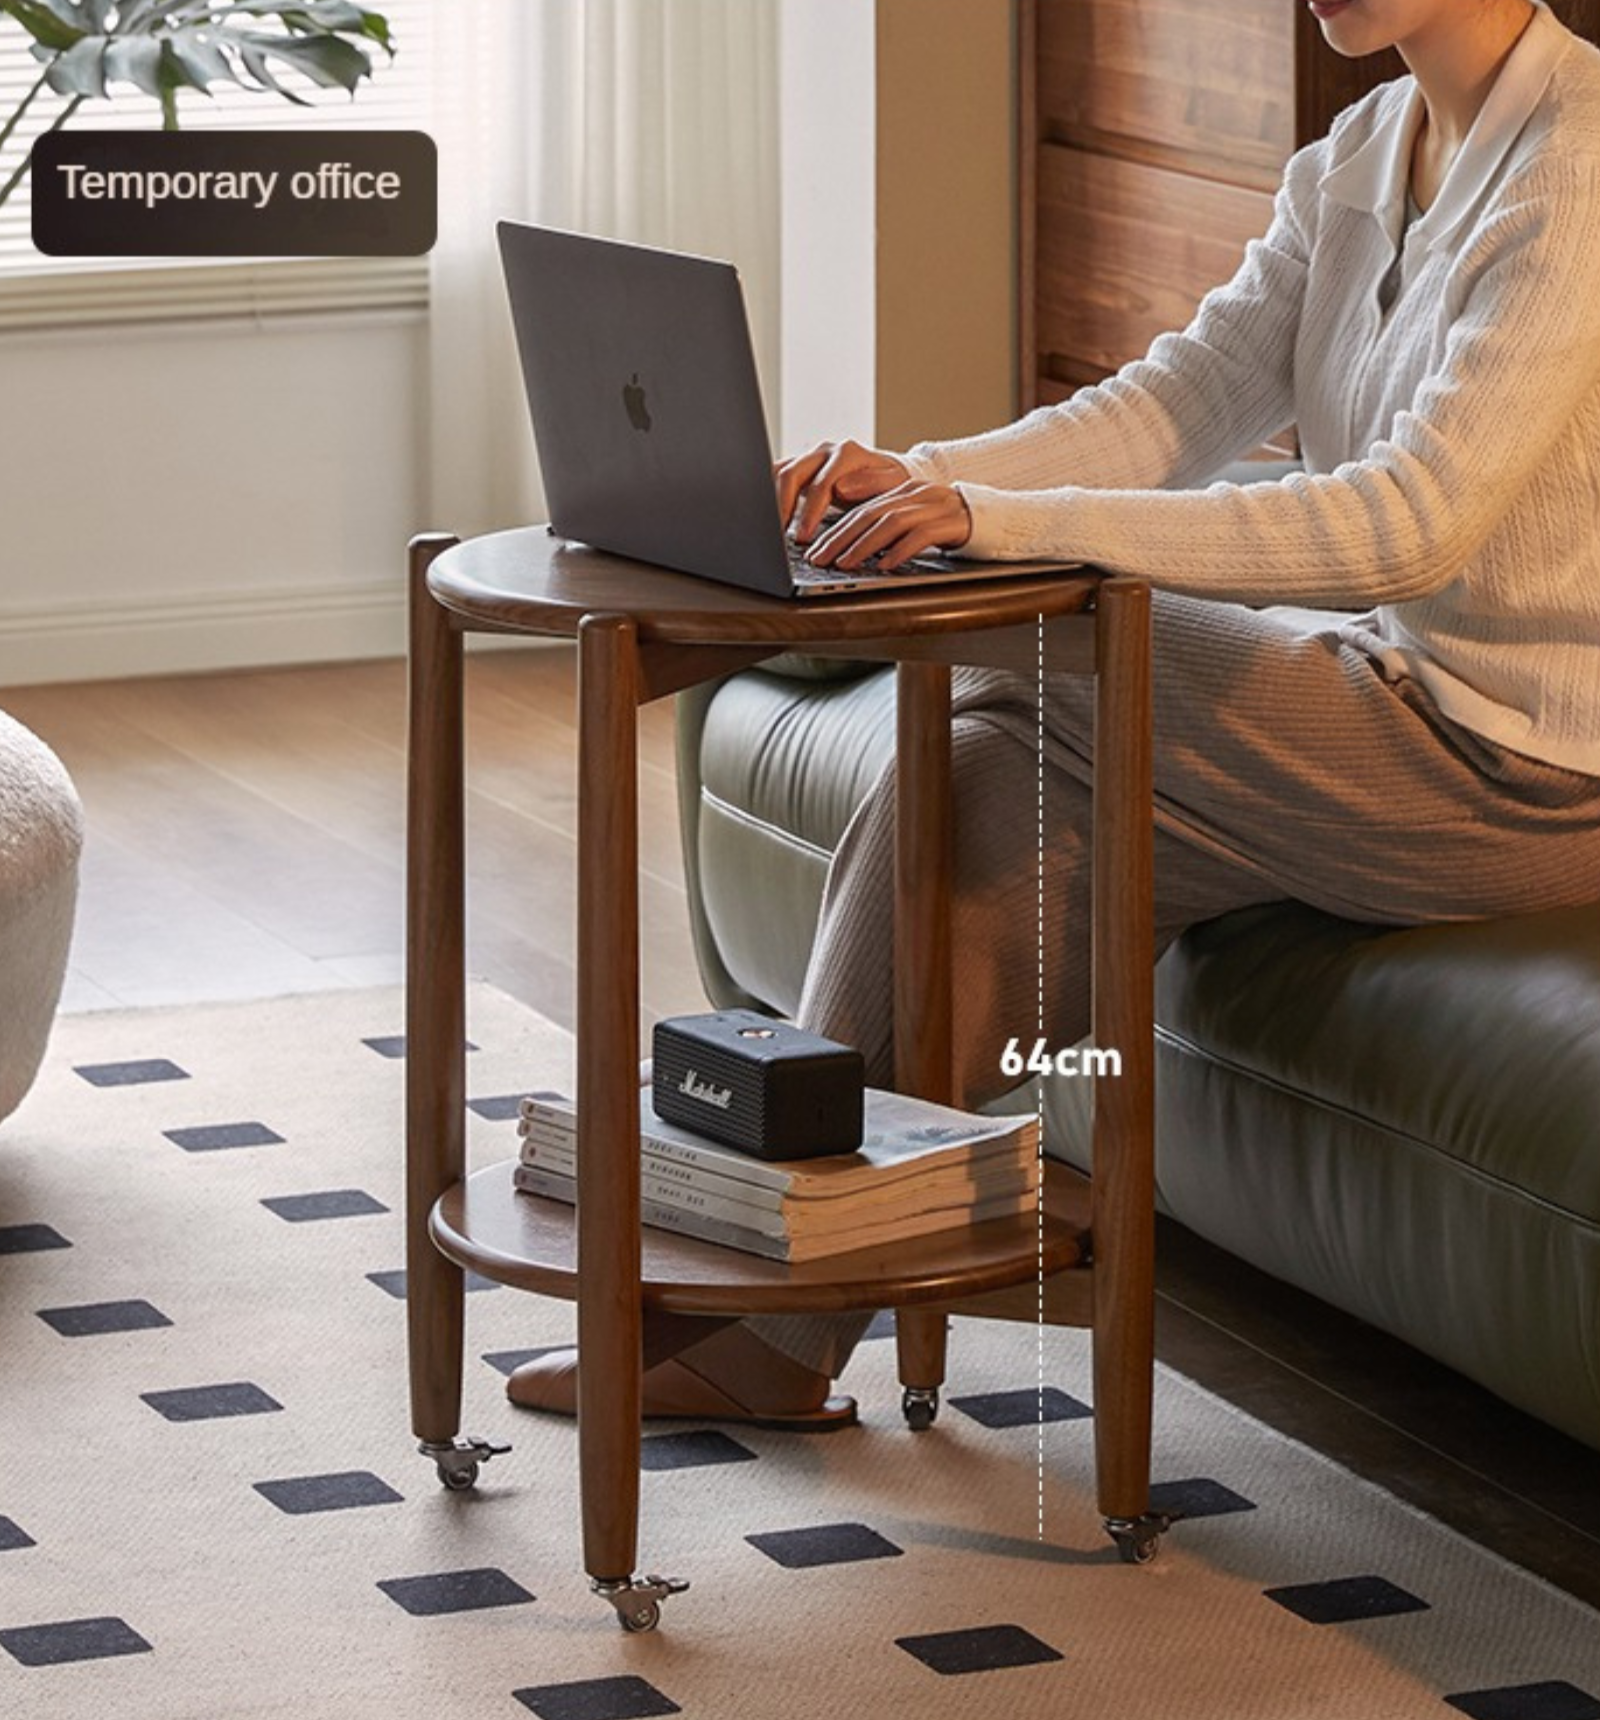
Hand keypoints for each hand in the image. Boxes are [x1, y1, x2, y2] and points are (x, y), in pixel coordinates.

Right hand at [774, 439, 911, 543]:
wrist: (891, 473)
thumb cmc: (894, 483)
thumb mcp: (894, 483)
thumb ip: (871, 483)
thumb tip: (841, 487)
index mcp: (847, 453)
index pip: (820, 484)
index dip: (809, 513)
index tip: (804, 537)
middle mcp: (825, 451)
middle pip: (791, 473)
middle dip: (783, 508)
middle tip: (780, 536)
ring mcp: (811, 457)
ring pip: (779, 471)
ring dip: (772, 501)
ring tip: (772, 530)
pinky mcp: (803, 466)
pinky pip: (778, 476)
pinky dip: (770, 495)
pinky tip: (772, 518)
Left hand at [804, 480, 972, 570]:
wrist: (990, 516)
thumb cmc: (944, 521)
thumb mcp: (909, 515)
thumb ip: (879, 516)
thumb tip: (844, 527)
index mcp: (901, 490)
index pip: (860, 509)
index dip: (834, 530)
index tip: (814, 550)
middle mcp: (914, 495)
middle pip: (869, 515)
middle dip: (840, 539)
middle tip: (820, 559)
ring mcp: (933, 508)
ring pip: (891, 524)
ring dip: (864, 545)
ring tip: (846, 564)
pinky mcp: (951, 524)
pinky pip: (921, 536)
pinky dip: (901, 550)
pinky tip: (885, 564)